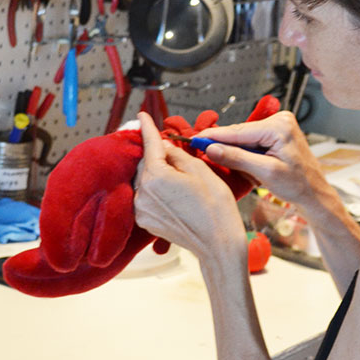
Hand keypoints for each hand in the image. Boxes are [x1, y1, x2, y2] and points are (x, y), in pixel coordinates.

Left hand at [134, 112, 246, 260]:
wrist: (218, 243)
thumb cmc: (215, 208)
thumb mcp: (200, 171)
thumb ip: (178, 155)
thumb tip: (166, 147)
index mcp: (156, 176)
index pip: (150, 144)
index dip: (147, 127)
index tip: (142, 115)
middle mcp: (143, 192)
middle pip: (146, 164)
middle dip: (158, 156)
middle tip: (177, 157)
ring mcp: (142, 209)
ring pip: (145, 181)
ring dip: (157, 175)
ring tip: (180, 181)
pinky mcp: (146, 221)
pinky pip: (145, 198)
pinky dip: (155, 192)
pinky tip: (174, 196)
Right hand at [198, 111, 331, 211]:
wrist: (313, 193)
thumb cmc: (298, 185)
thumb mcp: (265, 172)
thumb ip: (237, 158)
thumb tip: (213, 149)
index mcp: (279, 127)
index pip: (239, 131)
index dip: (215, 136)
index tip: (196, 140)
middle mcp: (280, 121)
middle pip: (241, 133)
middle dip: (224, 145)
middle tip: (204, 154)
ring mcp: (279, 126)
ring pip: (245, 138)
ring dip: (236, 152)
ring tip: (236, 167)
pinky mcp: (277, 134)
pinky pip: (253, 141)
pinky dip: (245, 153)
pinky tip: (246, 165)